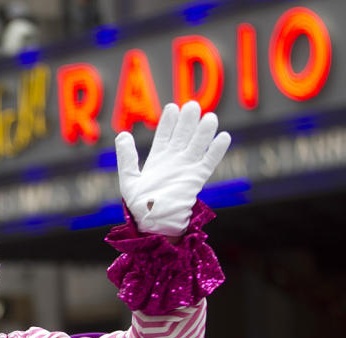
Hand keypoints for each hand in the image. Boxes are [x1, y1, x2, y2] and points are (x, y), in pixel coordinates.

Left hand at [115, 101, 230, 235]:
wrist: (154, 224)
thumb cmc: (139, 205)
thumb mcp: (129, 179)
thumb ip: (127, 157)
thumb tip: (122, 134)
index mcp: (157, 159)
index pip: (164, 135)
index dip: (168, 122)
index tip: (172, 107)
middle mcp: (173, 161)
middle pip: (182, 136)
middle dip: (187, 121)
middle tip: (192, 105)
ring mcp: (186, 168)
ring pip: (197, 145)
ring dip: (203, 131)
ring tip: (209, 116)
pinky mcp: (196, 178)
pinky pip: (209, 161)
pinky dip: (216, 150)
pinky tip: (223, 136)